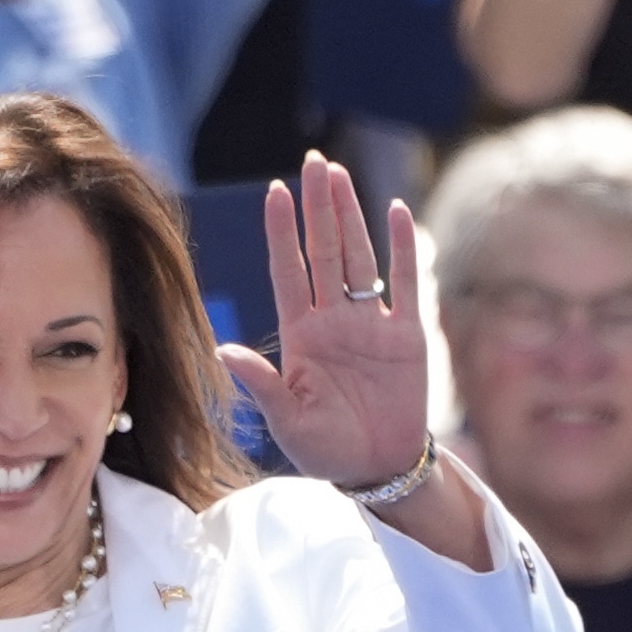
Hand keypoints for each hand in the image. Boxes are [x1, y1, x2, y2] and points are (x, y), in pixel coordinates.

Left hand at [219, 153, 430, 489]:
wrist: (376, 468)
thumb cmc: (324, 448)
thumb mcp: (286, 420)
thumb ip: (261, 384)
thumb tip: (223, 351)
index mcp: (301, 333)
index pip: (289, 270)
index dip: (282, 232)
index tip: (274, 192)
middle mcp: (334, 318)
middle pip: (326, 251)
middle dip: (319, 207)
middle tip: (314, 162)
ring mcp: (371, 323)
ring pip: (361, 257)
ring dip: (352, 216)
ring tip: (341, 175)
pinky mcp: (406, 335)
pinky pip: (408, 283)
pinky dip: (404, 248)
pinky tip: (398, 211)